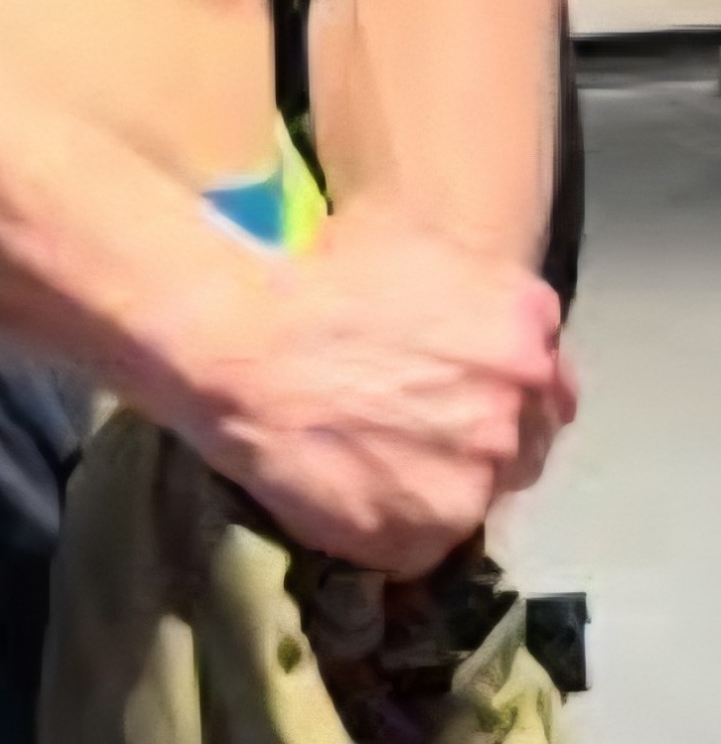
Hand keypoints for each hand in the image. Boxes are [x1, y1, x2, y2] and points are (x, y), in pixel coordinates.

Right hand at [188, 200, 566, 578]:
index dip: (503, 388)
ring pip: (475, 495)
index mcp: (526, 327)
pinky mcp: (426, 536)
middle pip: (520, 440)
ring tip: (374, 460)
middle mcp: (518, 405)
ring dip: (437, 484)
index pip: (547, 380)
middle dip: (478, 436)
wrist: (242, 345)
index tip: (461, 390)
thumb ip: (480, 292)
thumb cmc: (319, 276)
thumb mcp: (416, 245)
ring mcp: (476, 479)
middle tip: (412, 425)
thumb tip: (491, 329)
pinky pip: (424, 543)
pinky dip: (395, 524)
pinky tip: (352, 489)